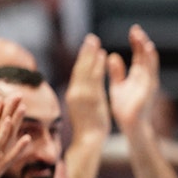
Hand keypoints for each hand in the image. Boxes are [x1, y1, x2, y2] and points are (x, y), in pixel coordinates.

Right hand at [64, 34, 110, 148]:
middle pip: (80, 68)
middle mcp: (76, 92)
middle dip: (85, 52)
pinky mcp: (90, 97)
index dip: (83, 60)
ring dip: (90, 54)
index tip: (88, 48)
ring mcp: (82, 94)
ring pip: (86, 69)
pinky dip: (97, 64)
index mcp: (74, 95)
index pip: (78, 74)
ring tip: (95, 41)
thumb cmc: (88, 127)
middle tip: (91, 38)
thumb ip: (84, 96)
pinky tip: (102, 54)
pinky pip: (94, 77)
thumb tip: (84, 88)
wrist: (88, 140)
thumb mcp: (83, 108)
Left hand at [107, 24, 160, 134]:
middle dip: (141, 42)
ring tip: (143, 37)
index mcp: (138, 77)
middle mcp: (146, 78)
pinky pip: (151, 71)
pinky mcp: (149, 89)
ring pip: (150, 62)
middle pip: (145, 56)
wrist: (131, 126)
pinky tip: (149, 49)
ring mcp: (149, 83)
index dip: (136, 43)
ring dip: (147, 49)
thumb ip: (117, 72)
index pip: (139, 56)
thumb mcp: (118, 86)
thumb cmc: (126, 109)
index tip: (133, 31)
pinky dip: (151, 60)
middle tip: (136, 28)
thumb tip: (112, 56)